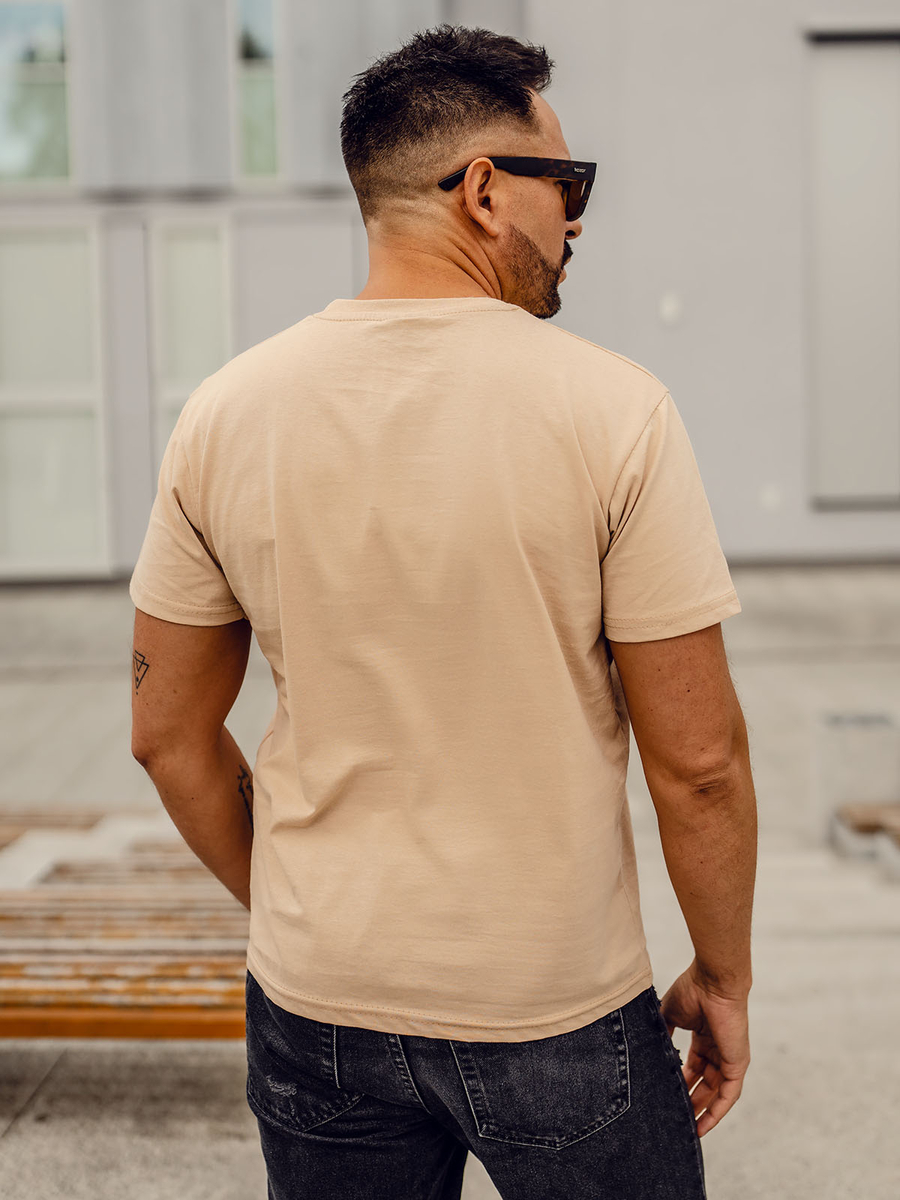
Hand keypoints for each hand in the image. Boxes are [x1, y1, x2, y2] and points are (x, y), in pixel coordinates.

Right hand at [659, 960, 750, 1136]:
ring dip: (702, 1111)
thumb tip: (648, 1048)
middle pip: (704, 1084)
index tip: (668, 1097)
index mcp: (704, 1038)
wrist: (712, 981)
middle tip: (675, 1119)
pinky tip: (703, 1125)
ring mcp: (729, 1058)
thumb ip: (662, 1032)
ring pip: (715, 1093)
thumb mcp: (670, 1014)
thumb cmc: (692, 990)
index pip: (693, 1068)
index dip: (681, 1083)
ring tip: (686, 1128)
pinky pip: (728, 1095)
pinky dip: (717, 1111)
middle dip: (690, 1101)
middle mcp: (718, 1050)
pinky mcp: (737, 1064)